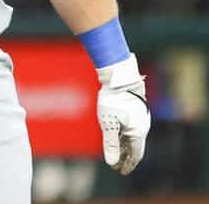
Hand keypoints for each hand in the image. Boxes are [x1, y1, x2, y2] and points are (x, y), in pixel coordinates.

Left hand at [97, 55, 149, 173]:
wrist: (120, 79)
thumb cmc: (113, 100)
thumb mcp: (109, 123)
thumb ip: (110, 143)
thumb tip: (111, 162)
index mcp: (138, 133)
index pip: (135, 154)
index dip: (128, 164)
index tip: (122, 171)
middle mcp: (141, 127)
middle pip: (134, 147)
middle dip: (125, 157)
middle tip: (116, 165)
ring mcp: (139, 119)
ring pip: (131, 138)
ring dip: (124, 147)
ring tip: (115, 153)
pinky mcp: (134, 112)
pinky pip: (130, 129)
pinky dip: (123, 136)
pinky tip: (116, 137)